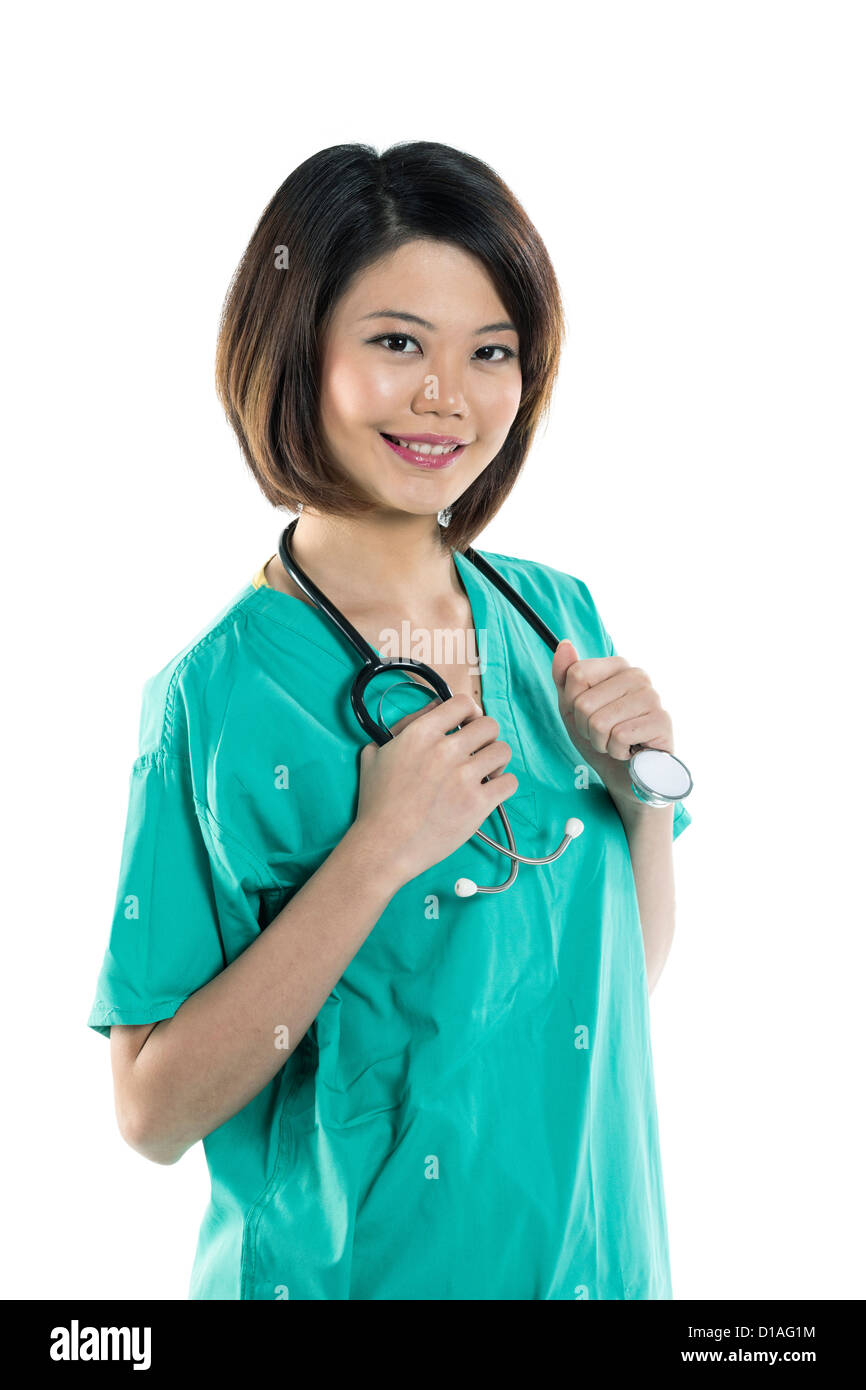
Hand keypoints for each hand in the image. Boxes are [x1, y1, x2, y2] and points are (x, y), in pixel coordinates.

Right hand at [354, 693, 517, 885]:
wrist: (384, 845)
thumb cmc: (376, 801)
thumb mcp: (376, 752)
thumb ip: (405, 725)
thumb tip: (434, 707)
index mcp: (421, 734)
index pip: (462, 702)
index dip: (468, 712)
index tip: (466, 724)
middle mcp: (446, 750)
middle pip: (489, 725)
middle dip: (484, 736)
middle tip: (476, 751)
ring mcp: (464, 778)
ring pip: (503, 751)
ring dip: (496, 760)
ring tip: (485, 772)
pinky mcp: (478, 804)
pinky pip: (510, 782)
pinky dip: (503, 785)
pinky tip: (490, 791)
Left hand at [551, 639, 673, 814]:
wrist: (625, 775)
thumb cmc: (600, 737)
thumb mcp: (572, 707)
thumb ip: (565, 676)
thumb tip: (565, 644)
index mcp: (618, 666)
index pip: (576, 674)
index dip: (573, 704)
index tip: (588, 715)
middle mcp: (638, 675)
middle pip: (584, 702)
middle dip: (587, 728)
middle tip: (605, 734)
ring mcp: (652, 697)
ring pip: (599, 722)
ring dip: (602, 742)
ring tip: (617, 742)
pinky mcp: (662, 721)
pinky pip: (619, 736)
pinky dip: (618, 751)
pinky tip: (631, 750)